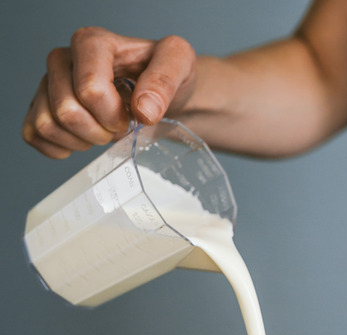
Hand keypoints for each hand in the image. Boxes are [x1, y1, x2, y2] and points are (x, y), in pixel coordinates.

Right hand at [22, 27, 195, 158]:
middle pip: (67, 110)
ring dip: (82, 140)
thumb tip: (143, 109)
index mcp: (93, 43)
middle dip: (100, 130)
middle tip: (121, 125)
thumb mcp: (180, 63)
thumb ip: (165, 79)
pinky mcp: (41, 106)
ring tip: (104, 131)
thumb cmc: (166, 74)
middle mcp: (64, 59)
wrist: (162, 91)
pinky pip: (34, 134)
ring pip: (48, 124)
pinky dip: (62, 147)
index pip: (90, 90)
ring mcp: (48, 83)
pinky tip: (85, 140)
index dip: (114, 114)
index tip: (133, 115)